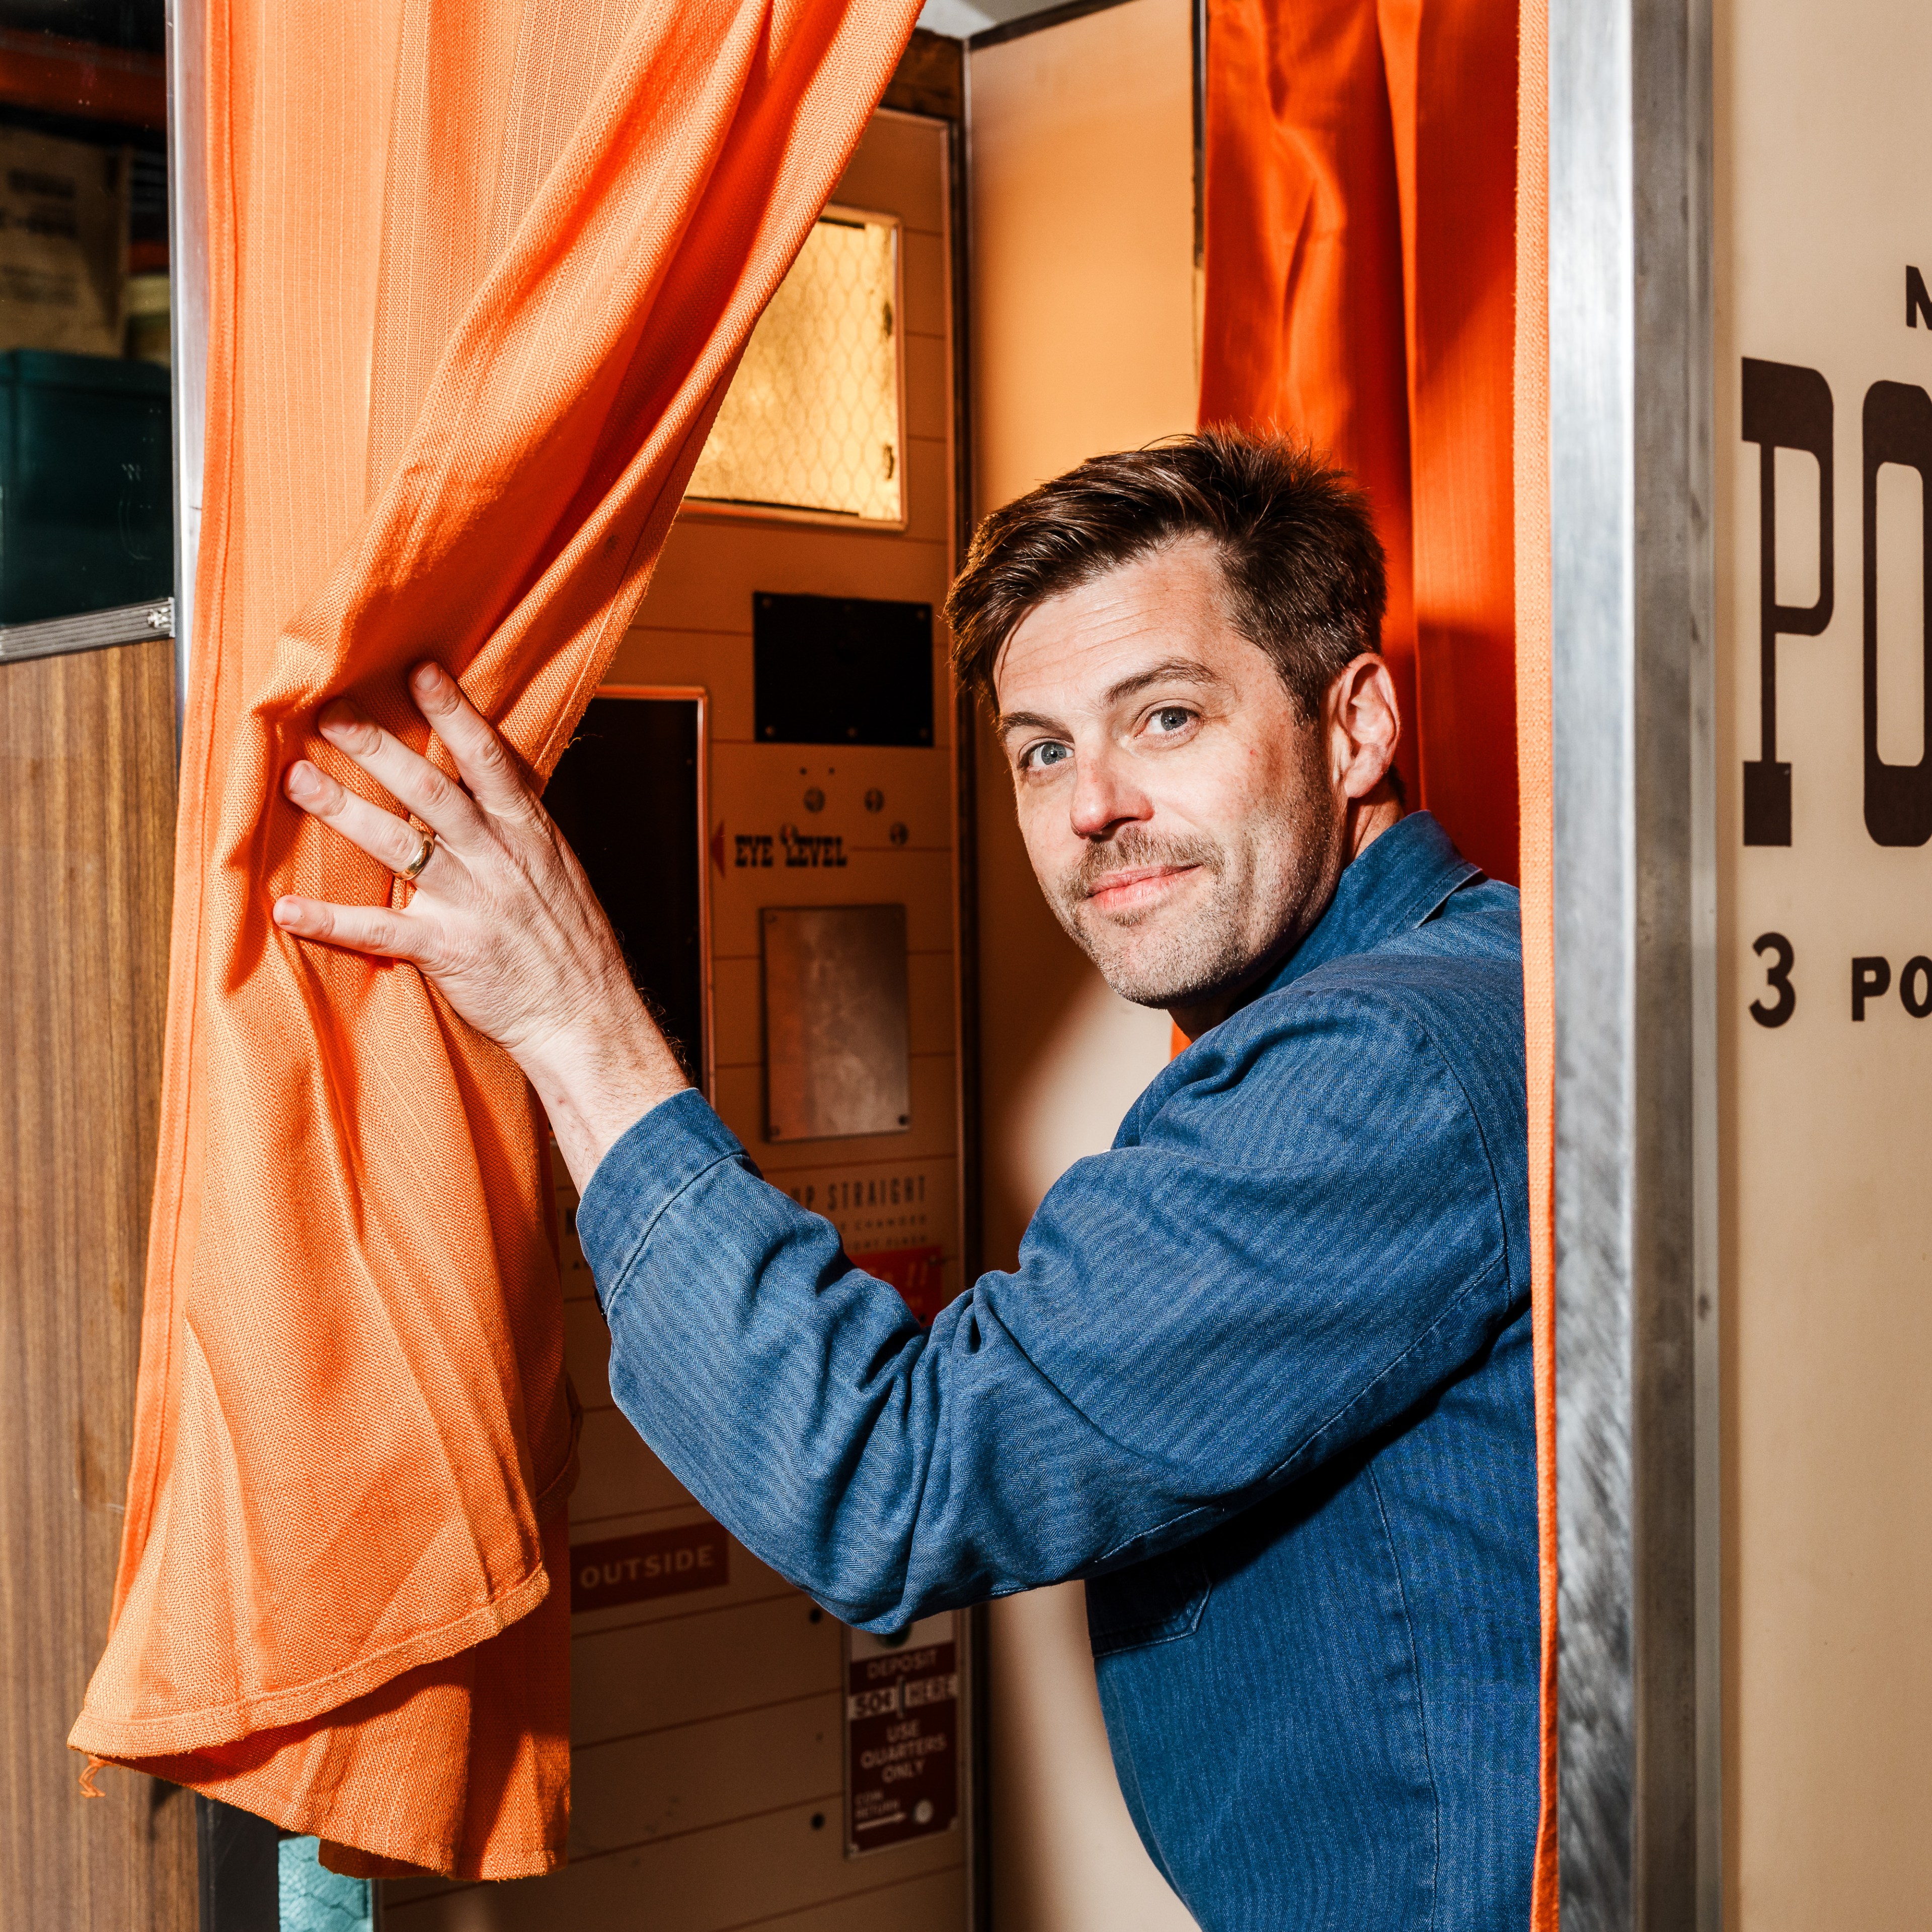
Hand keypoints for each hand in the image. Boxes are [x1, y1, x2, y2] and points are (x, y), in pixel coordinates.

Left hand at [272, 661, 687, 1188]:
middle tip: (331, 713)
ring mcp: (471, 904)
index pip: (491, 761)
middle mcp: (498, 861)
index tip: (421, 672)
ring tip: (298, 780)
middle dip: (379, 748)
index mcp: (529, 836)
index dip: (456, 714)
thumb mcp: (559, 874)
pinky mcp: (447, 950)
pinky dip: (331, 918)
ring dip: (344, 809)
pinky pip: (380, 930)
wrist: (587, 1018)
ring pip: (400, 845)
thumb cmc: (573, 949)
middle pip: (432, 792)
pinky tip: (288, 906)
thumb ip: (518, 833)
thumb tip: (482, 792)